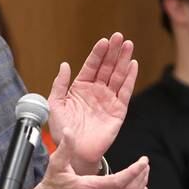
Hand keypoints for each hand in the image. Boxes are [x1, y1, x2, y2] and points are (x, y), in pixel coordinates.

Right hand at [21, 130, 148, 188]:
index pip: (119, 181)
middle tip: (144, 165)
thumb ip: (65, 147)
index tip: (143, 161)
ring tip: (144, 174)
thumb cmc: (53, 186)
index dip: (134, 171)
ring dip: (140, 188)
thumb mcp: (56, 164)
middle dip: (140, 176)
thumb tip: (68, 131)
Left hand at [47, 33, 137, 173]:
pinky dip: (130, 79)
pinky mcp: (118, 111)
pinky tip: (133, 65)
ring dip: (124, 60)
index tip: (104, 41)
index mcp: (81, 87)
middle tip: (120, 36)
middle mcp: (96, 91)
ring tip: (129, 45)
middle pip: (107, 67)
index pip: (91, 66)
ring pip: (118, 76)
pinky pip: (125, 92)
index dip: (98, 53)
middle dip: (113, 51)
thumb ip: (59, 84)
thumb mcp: (55, 104)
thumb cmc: (62, 130)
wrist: (74, 151)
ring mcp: (108, 99)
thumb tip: (65, 65)